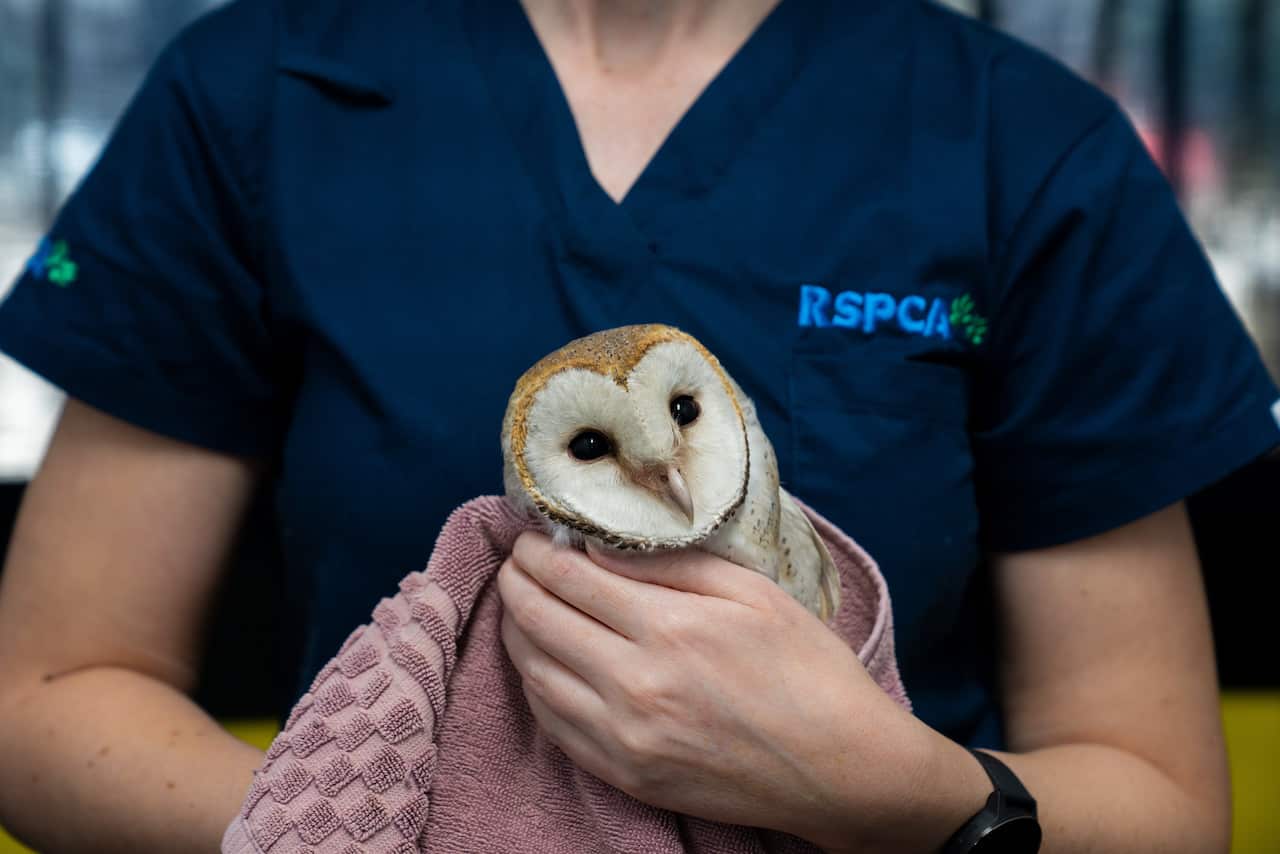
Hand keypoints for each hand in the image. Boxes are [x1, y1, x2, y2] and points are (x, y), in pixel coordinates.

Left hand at [497, 531, 980, 851]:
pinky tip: (541, 662)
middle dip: (516, 581)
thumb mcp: (752, 592)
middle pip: (538, 621)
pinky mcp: (625, 775)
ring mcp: (625, 737)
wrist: (841, 769)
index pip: (568, 578)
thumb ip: (669, 565)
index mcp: (669, 628)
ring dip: (516, 631)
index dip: (537, 551)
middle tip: (516, 562)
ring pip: (534, 673)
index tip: (531, 536)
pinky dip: (534, 685)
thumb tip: (597, 546)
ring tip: (522, 605)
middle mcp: (635, 684)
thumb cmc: (807, 670)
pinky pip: (552, 725)